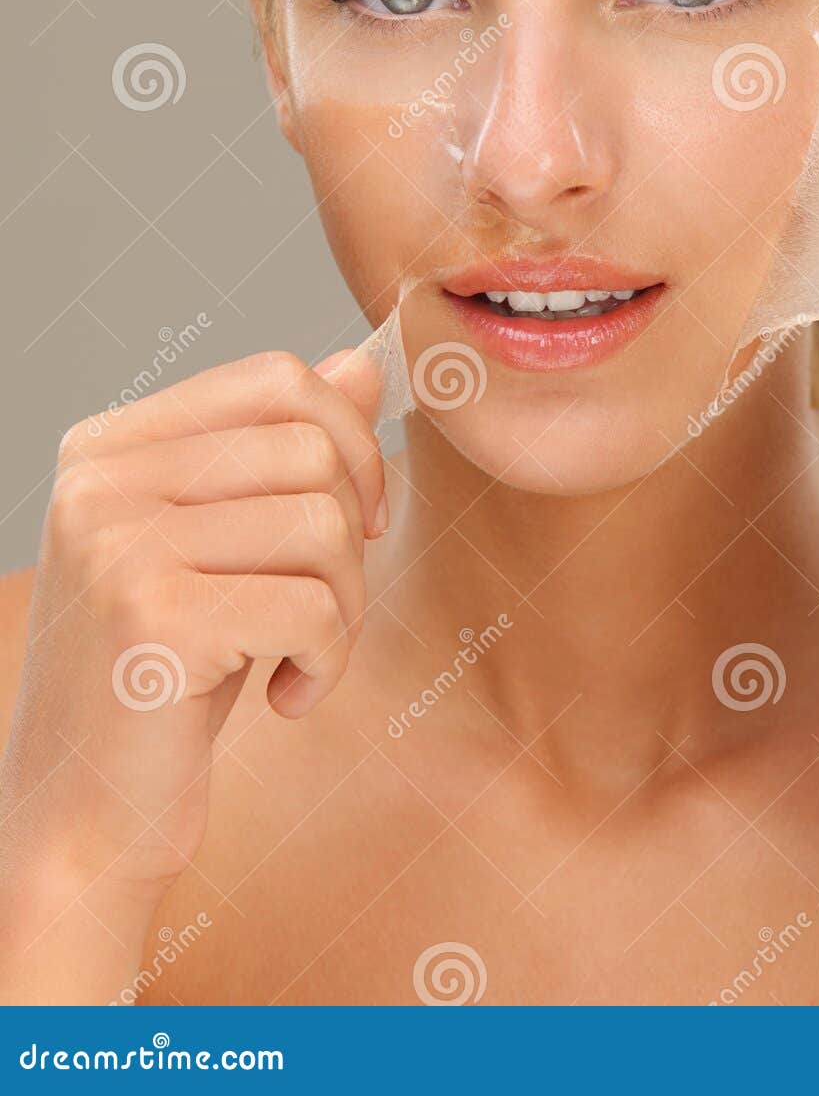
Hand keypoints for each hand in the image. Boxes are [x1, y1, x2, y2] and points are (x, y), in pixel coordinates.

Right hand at [0, 347, 383, 928]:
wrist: (87, 822)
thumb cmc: (169, 678)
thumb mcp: (229, 548)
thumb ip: (283, 452)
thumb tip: (363, 364)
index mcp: (109, 446)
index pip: (276, 378)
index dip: (348, 441)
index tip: (356, 519)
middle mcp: (100, 480)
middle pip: (310, 447)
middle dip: (353, 534)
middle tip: (323, 607)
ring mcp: (118, 544)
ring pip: (324, 523)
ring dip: (345, 607)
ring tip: (300, 655)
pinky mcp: (152, 618)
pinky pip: (315, 606)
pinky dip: (328, 660)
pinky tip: (286, 697)